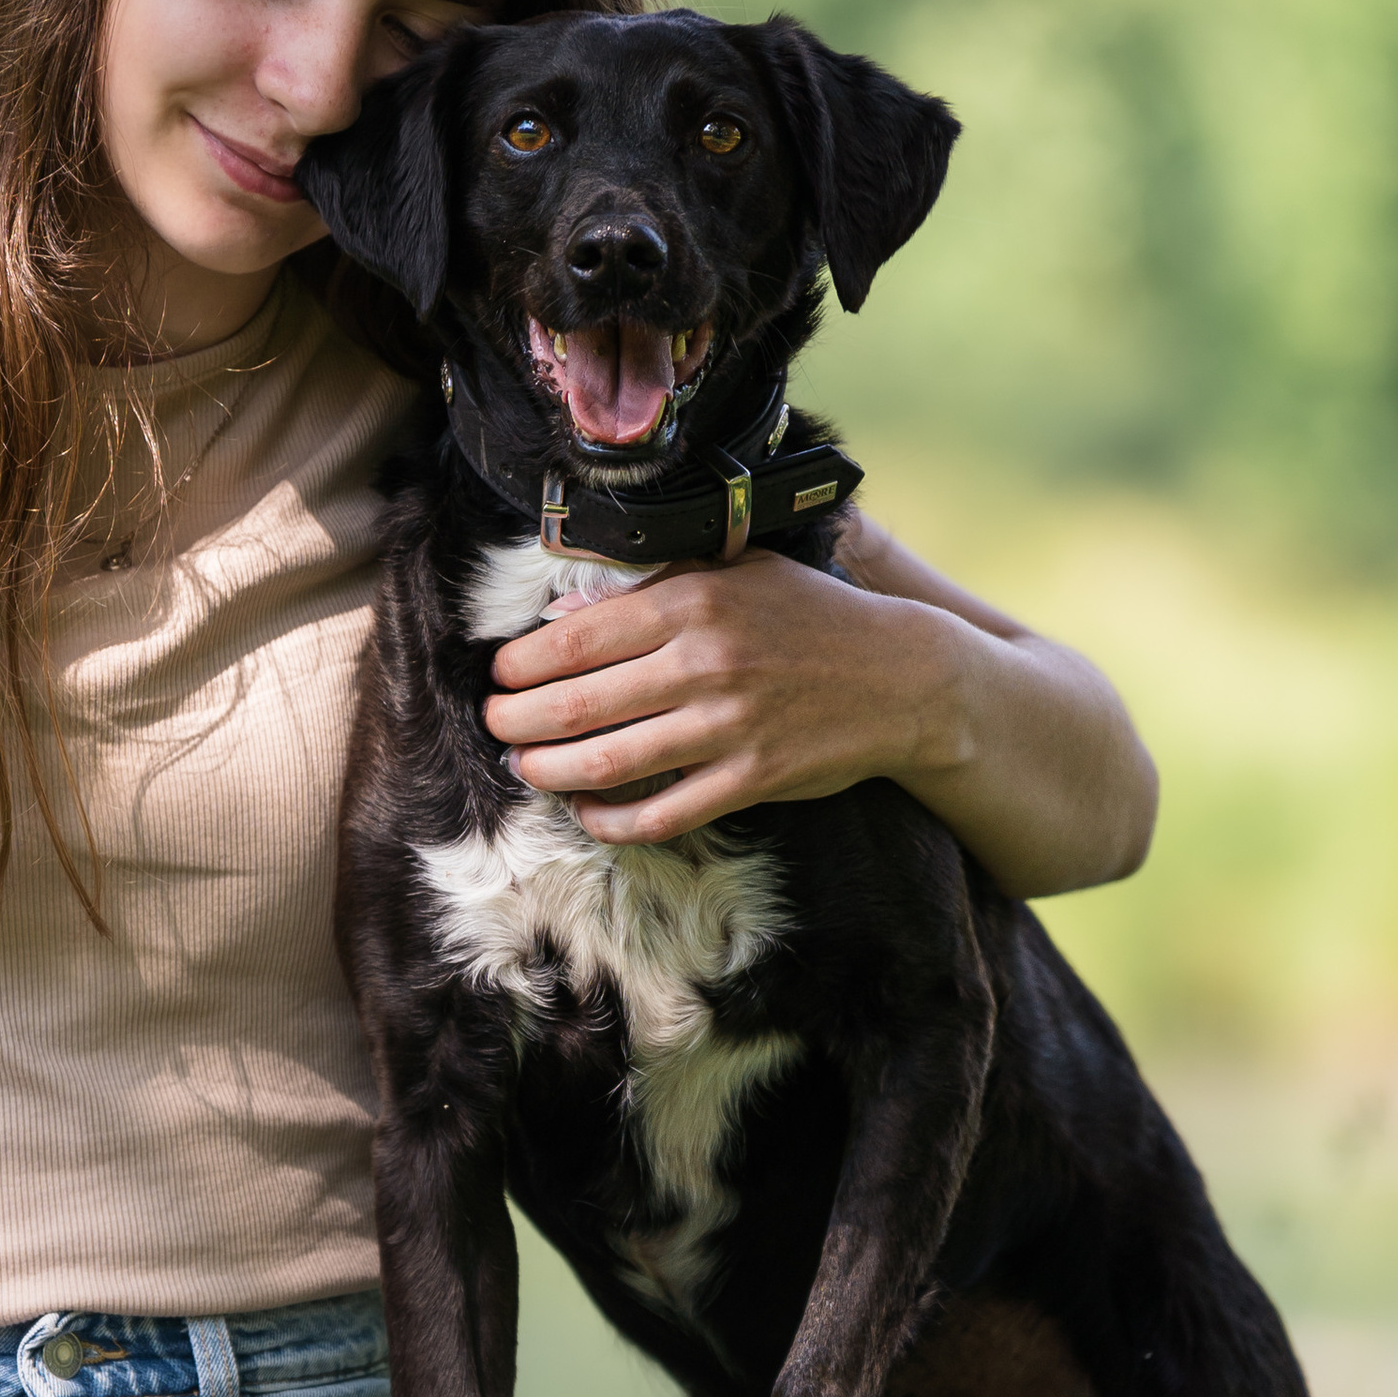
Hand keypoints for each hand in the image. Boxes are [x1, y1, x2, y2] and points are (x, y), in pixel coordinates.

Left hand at [483, 549, 950, 846]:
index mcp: (692, 602)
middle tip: (495, 728)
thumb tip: (564, 613)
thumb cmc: (808, 617)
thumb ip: (651, 587)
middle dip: (515, 723)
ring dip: (547, 772)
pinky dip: (610, 821)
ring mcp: (728, 726)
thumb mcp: (734, 575)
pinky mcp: (751, 779)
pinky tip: (587, 812)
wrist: (902, 676)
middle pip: (573, 705)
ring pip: (606, 762)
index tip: (499, 677)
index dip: (519, 666)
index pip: (573, 639)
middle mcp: (705, 662)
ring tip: (525, 768)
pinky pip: (661, 815)